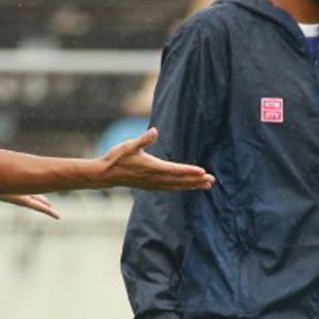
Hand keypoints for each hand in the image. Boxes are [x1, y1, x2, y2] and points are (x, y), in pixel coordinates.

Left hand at [0, 132, 61, 217]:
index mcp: (14, 182)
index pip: (27, 184)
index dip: (34, 185)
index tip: (39, 188)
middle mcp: (19, 190)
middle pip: (34, 196)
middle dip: (42, 200)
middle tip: (49, 204)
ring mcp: (22, 197)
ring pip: (38, 204)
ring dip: (47, 209)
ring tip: (57, 215)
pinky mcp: (23, 201)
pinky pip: (38, 208)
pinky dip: (49, 212)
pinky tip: (57, 216)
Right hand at [99, 127, 215, 190]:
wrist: (106, 174)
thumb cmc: (117, 157)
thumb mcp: (130, 145)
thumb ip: (144, 139)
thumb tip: (155, 130)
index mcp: (153, 167)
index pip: (175, 170)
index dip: (190, 171)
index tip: (203, 172)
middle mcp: (156, 178)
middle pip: (180, 180)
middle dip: (196, 180)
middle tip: (212, 181)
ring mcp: (154, 184)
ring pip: (177, 186)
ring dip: (192, 185)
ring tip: (206, 185)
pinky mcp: (151, 186)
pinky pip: (170, 188)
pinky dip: (182, 187)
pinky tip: (189, 187)